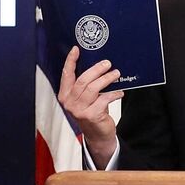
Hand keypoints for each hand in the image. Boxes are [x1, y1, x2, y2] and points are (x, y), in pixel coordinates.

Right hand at [57, 46, 123, 168]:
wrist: (97, 135)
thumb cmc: (91, 112)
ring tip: (116, 74)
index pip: (66, 75)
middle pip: (82, 80)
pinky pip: (104, 99)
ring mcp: (79, 110)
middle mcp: (69, 102)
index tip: (76, 49)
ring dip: (107, 79)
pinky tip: (119, 92)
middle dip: (96, 69)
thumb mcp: (84, 98)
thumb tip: (97, 65)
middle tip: (108, 63)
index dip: (71, 61)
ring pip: (93, 88)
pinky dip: (113, 94)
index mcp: (65, 95)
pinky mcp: (91, 115)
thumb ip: (85, 85)